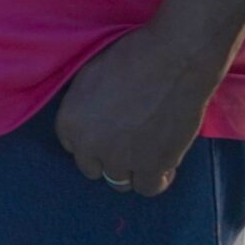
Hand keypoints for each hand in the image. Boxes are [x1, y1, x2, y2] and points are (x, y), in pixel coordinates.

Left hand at [53, 26, 221, 196]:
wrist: (174, 60)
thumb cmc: (133, 57)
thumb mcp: (90, 77)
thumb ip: (85, 107)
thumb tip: (92, 122)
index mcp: (69, 121)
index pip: (73, 146)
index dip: (92, 139)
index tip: (107, 132)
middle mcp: (89, 145)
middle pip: (93, 167)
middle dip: (107, 157)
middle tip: (128, 142)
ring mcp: (120, 159)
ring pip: (119, 182)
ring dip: (130, 170)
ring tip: (146, 154)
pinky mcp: (152, 166)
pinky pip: (148, 187)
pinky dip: (156, 179)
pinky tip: (164, 164)